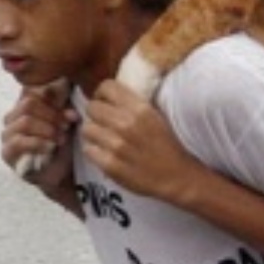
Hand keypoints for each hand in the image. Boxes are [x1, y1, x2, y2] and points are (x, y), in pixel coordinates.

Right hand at [0, 83, 77, 194]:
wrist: (60, 173)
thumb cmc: (61, 144)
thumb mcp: (65, 121)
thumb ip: (64, 107)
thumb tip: (68, 100)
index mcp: (25, 104)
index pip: (34, 91)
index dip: (54, 101)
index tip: (72, 115)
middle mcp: (12, 116)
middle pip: (29, 104)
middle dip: (51, 115)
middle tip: (65, 127)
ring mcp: (7, 134)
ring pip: (25, 121)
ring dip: (47, 129)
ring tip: (60, 139)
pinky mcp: (7, 152)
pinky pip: (19, 141)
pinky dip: (38, 143)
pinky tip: (50, 147)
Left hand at [81, 79, 199, 201]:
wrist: (176, 176)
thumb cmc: (167, 146)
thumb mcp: (156, 116)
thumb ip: (133, 104)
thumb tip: (110, 96)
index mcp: (140, 108)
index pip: (106, 87)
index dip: (102, 94)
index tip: (105, 102)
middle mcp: (126, 124)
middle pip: (92, 107)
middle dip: (96, 114)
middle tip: (102, 122)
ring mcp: (116, 145)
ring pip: (87, 129)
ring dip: (93, 133)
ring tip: (103, 138)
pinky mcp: (110, 164)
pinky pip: (88, 150)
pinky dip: (94, 151)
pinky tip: (104, 153)